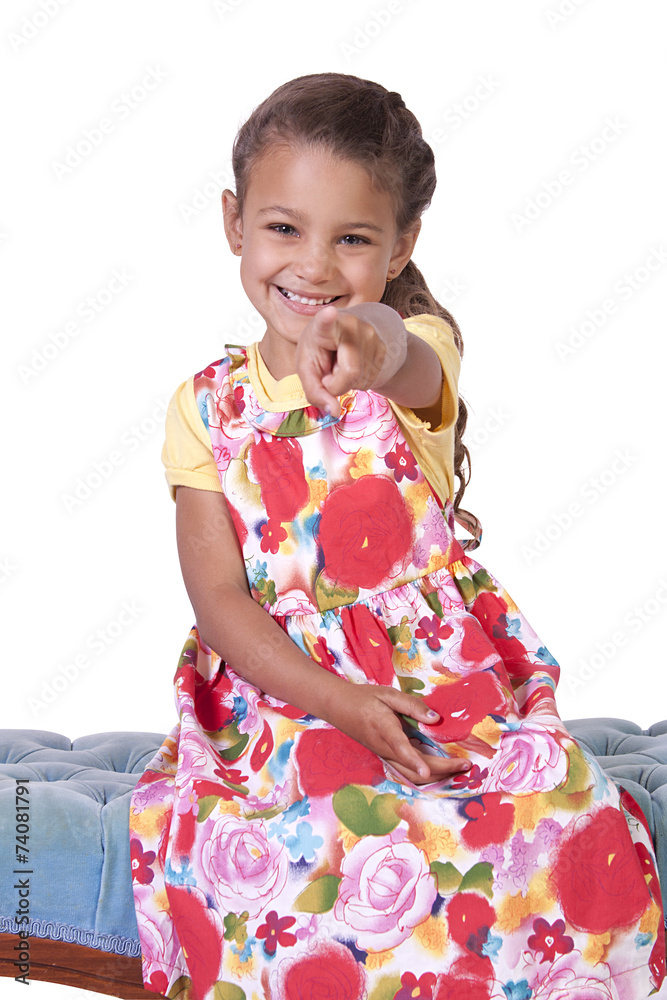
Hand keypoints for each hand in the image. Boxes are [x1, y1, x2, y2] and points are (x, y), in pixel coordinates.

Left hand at [296, 305, 400, 416]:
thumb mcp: (307, 368)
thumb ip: (314, 391)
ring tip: (341, 365)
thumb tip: (334, 411)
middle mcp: (352, 326)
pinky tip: (352, 366)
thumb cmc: (320, 349)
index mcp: (326, 326)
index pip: (326, 322)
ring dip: (348, 382)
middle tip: (328, 373)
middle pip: (351, 372)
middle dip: (336, 384)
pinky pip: (371, 380)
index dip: (327, 319)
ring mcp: (372, 335)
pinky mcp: (384, 348)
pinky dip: (359, 381)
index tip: (329, 312)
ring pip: (362, 379)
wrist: (345, 332)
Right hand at [324, 683, 471, 785]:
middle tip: (466, 765)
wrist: (339, 708)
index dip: (414, 760)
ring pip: (413, 775)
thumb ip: (412, 705)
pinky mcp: (388, 757)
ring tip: (458, 768)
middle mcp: (385, 748)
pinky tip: (442, 767)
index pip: (400, 747)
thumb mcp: (387, 694)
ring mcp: (386, 756)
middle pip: (414, 768)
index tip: (426, 771)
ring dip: (437, 774)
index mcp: (384, 728)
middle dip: (442, 770)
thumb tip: (435, 719)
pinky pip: (409, 771)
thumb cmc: (364, 698)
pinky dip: (428, 773)